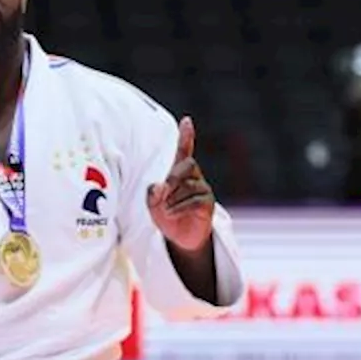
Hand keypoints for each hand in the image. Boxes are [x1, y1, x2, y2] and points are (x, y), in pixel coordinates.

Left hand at [147, 115, 214, 253]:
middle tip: (161, 193)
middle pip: (186, 165)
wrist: (179, 238)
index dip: (186, 136)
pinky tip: (171, 214)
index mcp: (178, 171)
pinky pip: (194, 200)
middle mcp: (193, 176)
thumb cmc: (164, 214)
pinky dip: (179, 207)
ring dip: (172, 198)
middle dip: (171, 178)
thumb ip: (152, 194)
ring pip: (188, 185)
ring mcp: (202, 188)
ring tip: (165, 210)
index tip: (187, 121)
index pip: (184, 150)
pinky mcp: (208, 203)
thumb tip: (159, 186)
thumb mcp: (152, 204)